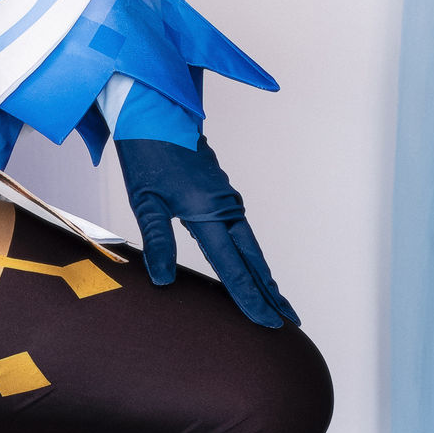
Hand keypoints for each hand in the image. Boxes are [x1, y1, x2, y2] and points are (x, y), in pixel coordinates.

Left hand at [115, 135, 298, 328]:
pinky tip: (250, 268)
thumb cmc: (146, 152)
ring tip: (276, 303)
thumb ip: (157, 242)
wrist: (156, 110)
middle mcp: (225, 208)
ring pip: (250, 247)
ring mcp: (226, 200)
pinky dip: (250, 256)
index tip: (268, 322)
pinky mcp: (220, 194)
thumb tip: (164, 281)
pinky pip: (241, 233)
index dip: (251, 298)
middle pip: (254, 260)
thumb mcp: (144, 201)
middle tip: (289, 321)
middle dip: (270, 293)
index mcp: (208, 212)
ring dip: (263, 276)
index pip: (234, 267)